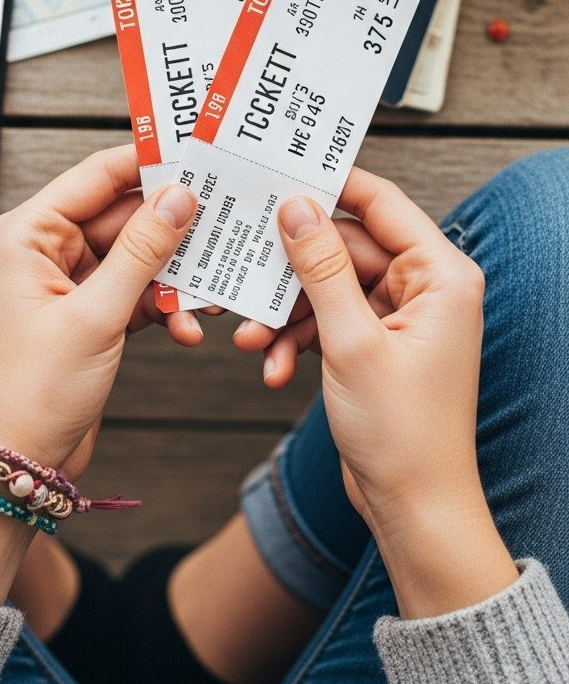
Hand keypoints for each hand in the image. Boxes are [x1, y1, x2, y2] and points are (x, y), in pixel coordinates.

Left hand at [0, 145, 195, 477]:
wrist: (17, 462)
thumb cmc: (30, 393)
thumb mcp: (95, 316)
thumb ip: (142, 252)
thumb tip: (177, 197)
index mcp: (27, 235)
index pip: (95, 176)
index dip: (146, 162)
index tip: (195, 153)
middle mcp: (45, 251)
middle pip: (122, 216)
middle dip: (172, 226)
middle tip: (223, 220)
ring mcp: (69, 284)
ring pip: (136, 256)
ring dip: (174, 275)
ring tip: (211, 289)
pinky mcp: (89, 315)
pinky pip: (137, 292)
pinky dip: (165, 306)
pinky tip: (188, 326)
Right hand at [248, 169, 517, 615]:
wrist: (415, 509)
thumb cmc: (405, 434)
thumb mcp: (351, 342)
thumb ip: (321, 268)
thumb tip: (297, 208)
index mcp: (440, 275)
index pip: (381, 202)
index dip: (330, 184)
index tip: (280, 174)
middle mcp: (425, 289)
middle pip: (345, 247)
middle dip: (291, 269)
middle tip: (242, 265)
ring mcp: (400, 318)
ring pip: (328, 288)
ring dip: (286, 313)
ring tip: (249, 337)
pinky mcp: (377, 346)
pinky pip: (328, 322)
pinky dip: (296, 340)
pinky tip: (270, 367)